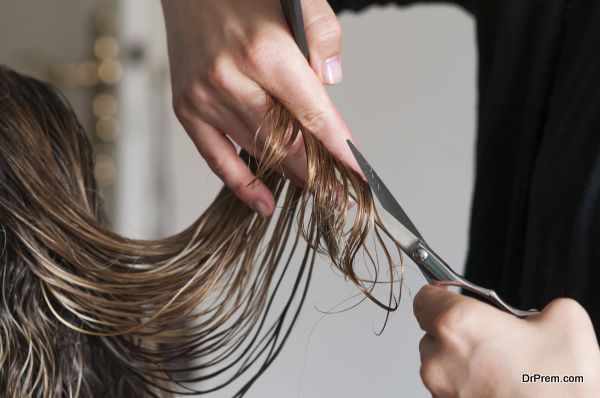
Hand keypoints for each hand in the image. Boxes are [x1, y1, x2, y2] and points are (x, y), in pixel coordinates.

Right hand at [161, 0, 354, 215]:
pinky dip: (242, 184)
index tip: (359, 174)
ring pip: (258, 151)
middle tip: (340, 194)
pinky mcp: (187, 109)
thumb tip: (331, 83)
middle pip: (285, 142)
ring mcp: (204, 98)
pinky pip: (216, 158)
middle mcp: (230, 80)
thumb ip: (324, 36)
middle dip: (318, 172)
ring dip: (290, 175)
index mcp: (263, 52)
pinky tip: (264, 203)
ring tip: (315, 192)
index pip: (312, 114)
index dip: (339, 148)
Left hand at [413, 285, 599, 397]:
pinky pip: (450, 388)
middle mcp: (440, 359)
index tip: (454, 298)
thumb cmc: (561, 388)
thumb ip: (538, 305)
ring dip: (462, 361)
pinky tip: (499, 387)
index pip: (425, 298)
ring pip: (440, 363)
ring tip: (502, 368)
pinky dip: (468, 384)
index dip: (442, 296)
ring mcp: (441, 391)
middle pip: (432, 332)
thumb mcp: (564, 320)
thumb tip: (537, 313)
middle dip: (459, 332)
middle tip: (494, 338)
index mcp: (458, 325)